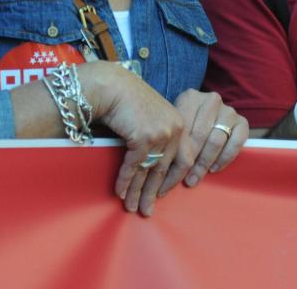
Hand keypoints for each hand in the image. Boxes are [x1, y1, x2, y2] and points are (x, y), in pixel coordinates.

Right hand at [81, 63, 185, 216]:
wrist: (112, 86)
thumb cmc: (128, 101)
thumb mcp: (152, 118)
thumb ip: (158, 136)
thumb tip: (152, 164)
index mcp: (180, 124)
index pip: (184, 160)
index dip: (172, 180)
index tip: (162, 194)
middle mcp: (175, 129)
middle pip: (167, 170)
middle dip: (154, 193)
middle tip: (147, 211)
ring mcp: (162, 133)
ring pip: (150, 171)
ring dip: (138, 192)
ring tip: (131, 208)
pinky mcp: (145, 137)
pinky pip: (135, 166)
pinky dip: (126, 181)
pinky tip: (120, 193)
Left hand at [159, 89, 248, 196]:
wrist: (207, 113)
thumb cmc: (185, 123)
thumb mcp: (175, 125)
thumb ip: (170, 139)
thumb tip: (157, 167)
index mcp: (190, 97)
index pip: (182, 129)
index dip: (175, 154)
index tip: (167, 175)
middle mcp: (211, 100)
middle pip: (199, 136)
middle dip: (191, 162)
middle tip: (183, 180)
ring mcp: (228, 110)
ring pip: (216, 140)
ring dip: (205, 163)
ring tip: (195, 178)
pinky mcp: (242, 121)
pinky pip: (236, 142)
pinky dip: (225, 158)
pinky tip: (215, 168)